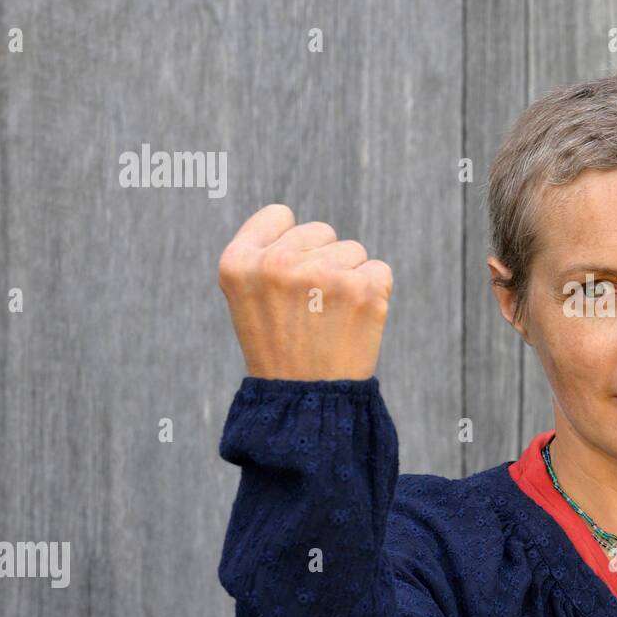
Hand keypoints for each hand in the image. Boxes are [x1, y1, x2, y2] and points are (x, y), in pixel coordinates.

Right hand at [217, 204, 393, 379]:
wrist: (308, 401)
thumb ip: (268, 254)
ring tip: (330, 318)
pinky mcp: (362, 288)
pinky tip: (353, 321)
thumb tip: (310, 229)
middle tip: (310, 309)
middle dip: (322, 261)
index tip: (288, 279)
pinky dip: (373, 293)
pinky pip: (378, 270)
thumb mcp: (249, 298)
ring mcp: (322, 274)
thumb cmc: (280, 347)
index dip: (290, 243)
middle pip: (321, 231)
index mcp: (239, 263)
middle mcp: (277, 263)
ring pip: (352, 250)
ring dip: (348, 279)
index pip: (279, 215)